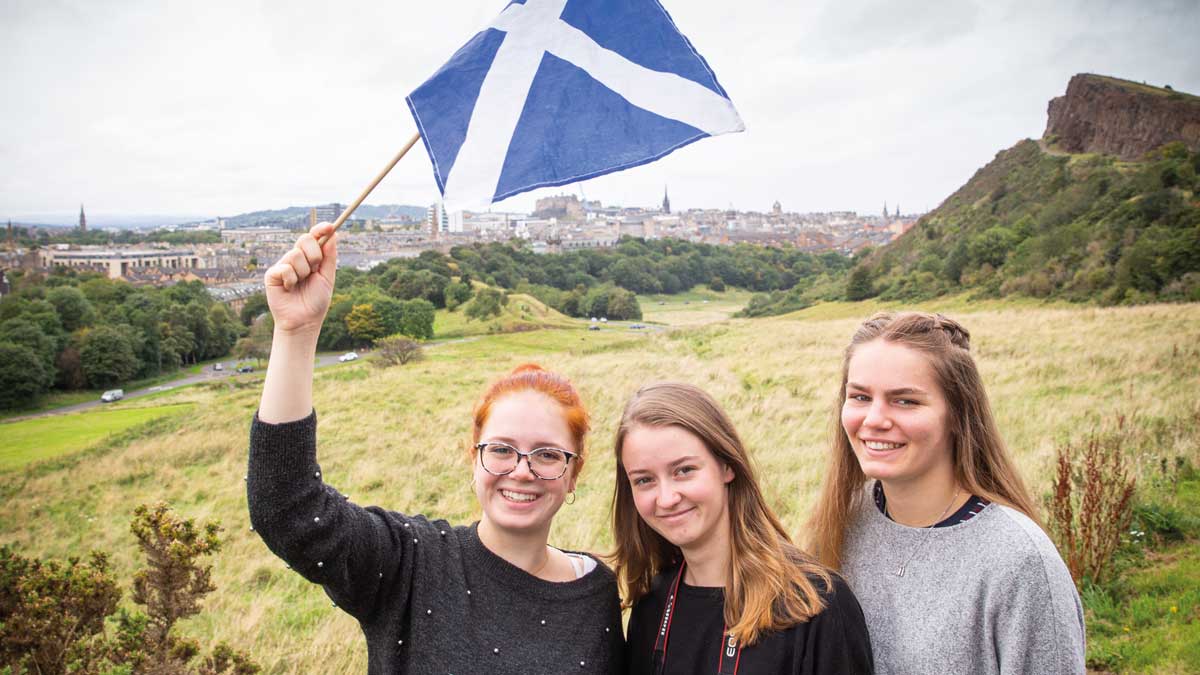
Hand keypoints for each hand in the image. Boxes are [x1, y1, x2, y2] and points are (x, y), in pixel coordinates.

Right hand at [264, 222, 337, 336]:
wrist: (304, 321)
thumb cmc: (316, 301)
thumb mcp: (327, 277)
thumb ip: (329, 256)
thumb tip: (333, 234)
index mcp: (310, 258)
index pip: (313, 237)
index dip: (320, 229)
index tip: (329, 226)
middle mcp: (295, 258)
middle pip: (305, 239)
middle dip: (315, 255)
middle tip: (314, 271)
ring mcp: (283, 265)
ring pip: (296, 255)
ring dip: (304, 272)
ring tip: (301, 284)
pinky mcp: (272, 274)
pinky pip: (285, 268)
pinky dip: (292, 280)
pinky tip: (290, 289)